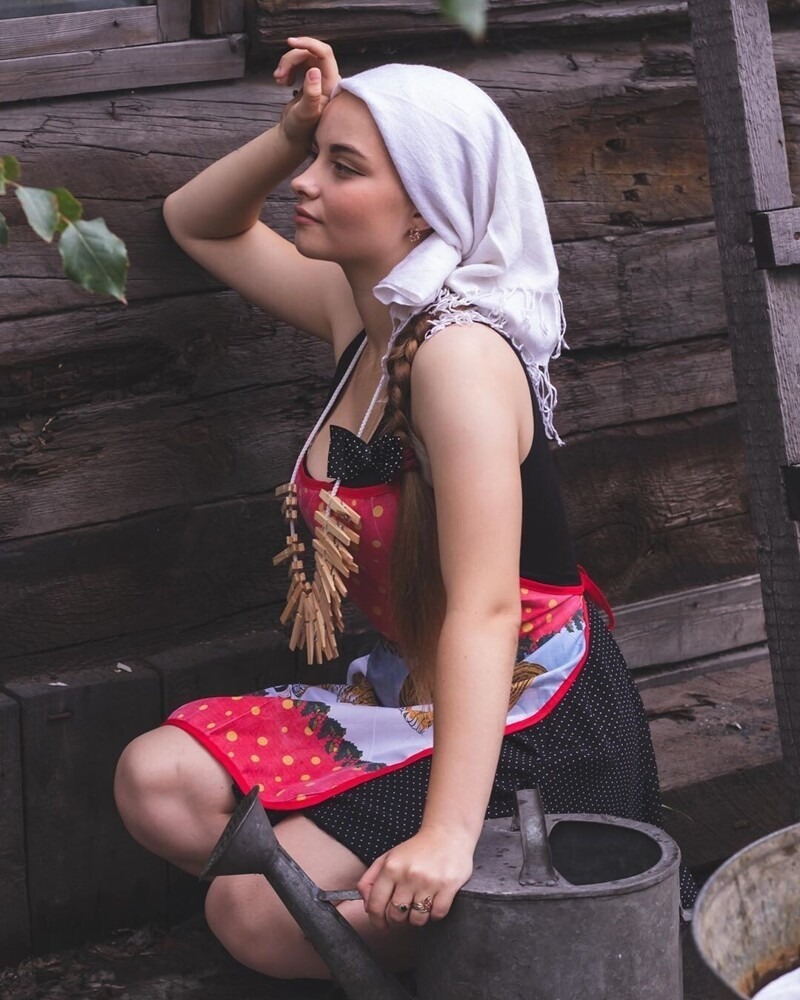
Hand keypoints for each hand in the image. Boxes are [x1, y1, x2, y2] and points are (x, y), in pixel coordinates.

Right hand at [273, 37, 340, 146]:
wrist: (293, 138)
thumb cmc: (300, 130)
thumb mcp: (305, 114)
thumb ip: (311, 94)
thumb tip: (314, 71)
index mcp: (332, 85)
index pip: (324, 53)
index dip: (308, 43)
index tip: (290, 42)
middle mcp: (328, 79)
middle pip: (309, 53)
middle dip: (291, 59)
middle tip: (278, 76)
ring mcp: (319, 79)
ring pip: (302, 57)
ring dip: (287, 64)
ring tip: (279, 80)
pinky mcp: (309, 80)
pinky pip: (298, 64)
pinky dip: (287, 68)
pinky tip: (283, 81)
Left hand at [357, 827, 473, 928]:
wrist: (447, 834)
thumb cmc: (416, 849)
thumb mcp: (389, 857)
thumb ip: (371, 879)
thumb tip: (367, 906)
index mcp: (391, 867)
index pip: (376, 905)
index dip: (377, 921)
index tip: (382, 926)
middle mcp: (408, 874)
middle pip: (396, 915)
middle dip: (399, 918)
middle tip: (405, 910)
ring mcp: (429, 881)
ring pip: (417, 919)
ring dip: (418, 917)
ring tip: (420, 905)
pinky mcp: (448, 886)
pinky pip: (437, 914)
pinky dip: (434, 914)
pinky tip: (433, 902)